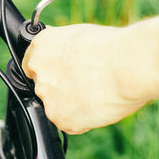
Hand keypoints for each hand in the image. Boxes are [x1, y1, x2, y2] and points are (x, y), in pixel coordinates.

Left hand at [22, 18, 158, 133]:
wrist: (126, 66)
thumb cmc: (111, 48)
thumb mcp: (77, 35)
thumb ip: (60, 48)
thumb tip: (60, 53)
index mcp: (40, 48)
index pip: (32, 66)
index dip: (49, 71)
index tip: (61, 75)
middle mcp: (38, 73)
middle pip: (44, 87)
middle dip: (61, 88)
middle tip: (85, 84)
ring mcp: (47, 97)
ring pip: (56, 106)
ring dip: (71, 104)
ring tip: (95, 93)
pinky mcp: (59, 118)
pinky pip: (69, 123)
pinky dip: (82, 120)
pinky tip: (96, 106)